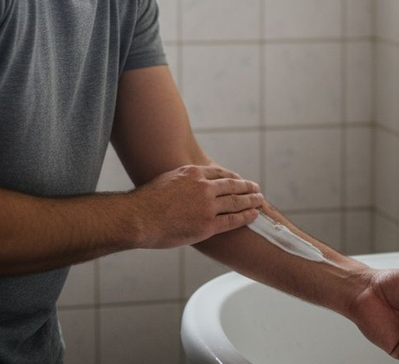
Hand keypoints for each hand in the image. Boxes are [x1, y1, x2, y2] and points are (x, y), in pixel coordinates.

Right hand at [130, 165, 263, 248]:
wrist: (139, 218)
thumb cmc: (147, 202)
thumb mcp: (167, 180)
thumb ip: (183, 181)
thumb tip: (189, 185)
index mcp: (193, 173)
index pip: (220, 173)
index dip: (233, 177)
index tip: (240, 180)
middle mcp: (203, 187)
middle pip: (232, 185)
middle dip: (246, 187)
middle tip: (256, 188)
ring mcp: (207, 206)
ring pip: (236, 201)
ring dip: (251, 200)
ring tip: (260, 200)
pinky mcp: (208, 225)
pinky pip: (233, 220)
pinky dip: (246, 216)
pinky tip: (254, 214)